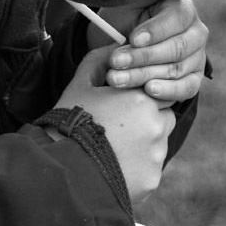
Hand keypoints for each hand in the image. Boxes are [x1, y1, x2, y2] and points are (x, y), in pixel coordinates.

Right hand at [53, 46, 174, 201]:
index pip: (155, 91)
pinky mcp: (151, 179)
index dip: (138, 97)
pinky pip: (150, 169)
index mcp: (140, 98)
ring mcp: (155, 154)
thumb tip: (115, 46)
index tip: (121, 106)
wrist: (62, 170)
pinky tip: (114, 168)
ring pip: (158, 144)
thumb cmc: (68, 122)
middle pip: (163, 116)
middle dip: (146, 119)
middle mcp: (155, 124)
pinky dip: (137, 168)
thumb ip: (99, 60)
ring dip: (143, 144)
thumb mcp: (80, 84)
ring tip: (112, 150)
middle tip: (118, 129)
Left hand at [89, 0, 207, 101]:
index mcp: (183, 9)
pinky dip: (167, 92)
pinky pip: (186, 89)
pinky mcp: (193, 80)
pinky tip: (148, 90)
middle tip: (115, 61)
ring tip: (116, 78)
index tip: (132, 38)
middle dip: (142, 56)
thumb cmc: (124, 18)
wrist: (118, 45)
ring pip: (175, 70)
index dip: (155, 30)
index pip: (176, 19)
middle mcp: (196, 33)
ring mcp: (196, 58)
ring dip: (143, 75)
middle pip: (176, 48)